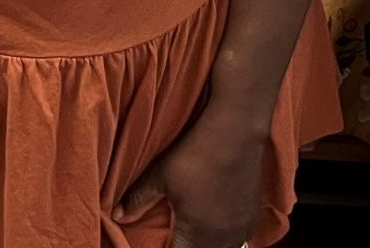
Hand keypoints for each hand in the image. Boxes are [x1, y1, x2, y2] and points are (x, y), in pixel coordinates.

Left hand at [114, 115, 265, 246]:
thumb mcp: (161, 175)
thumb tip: (117, 216)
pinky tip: (217, 227)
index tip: (160, 242)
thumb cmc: (195, 153)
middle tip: (174, 238)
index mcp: (197, 235)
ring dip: (206, 246)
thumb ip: (139, 199)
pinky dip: (226, 240)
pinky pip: (239, 241)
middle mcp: (222, 240)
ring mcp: (241, 230)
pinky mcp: (252, 218)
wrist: (236, 132)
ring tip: (193, 235)